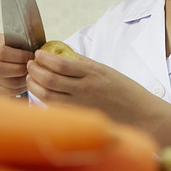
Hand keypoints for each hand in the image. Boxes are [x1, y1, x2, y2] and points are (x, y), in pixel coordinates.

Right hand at [0, 33, 32, 96]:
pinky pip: (5, 91)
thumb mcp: (18, 40)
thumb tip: (37, 49)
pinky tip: (24, 83)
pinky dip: (18, 89)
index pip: (1, 52)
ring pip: (4, 81)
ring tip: (30, 76)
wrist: (5, 57)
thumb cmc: (16, 47)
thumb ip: (25, 42)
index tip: (31, 56)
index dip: (19, 56)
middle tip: (31, 68)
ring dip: (21, 80)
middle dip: (20, 69)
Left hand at [25, 49, 156, 125]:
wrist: (140, 114)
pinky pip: (55, 107)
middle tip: (30, 65)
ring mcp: (81, 104)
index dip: (44, 58)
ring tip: (31, 78)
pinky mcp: (79, 116)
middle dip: (35, 71)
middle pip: (50, 79)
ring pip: (48, 95)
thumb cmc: (126, 91)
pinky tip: (40, 94)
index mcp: (93, 73)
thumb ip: (85, 64)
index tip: (38, 54)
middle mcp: (85, 88)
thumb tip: (64, 56)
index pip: (60, 63)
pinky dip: (43, 99)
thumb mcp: (107, 71)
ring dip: (34, 85)